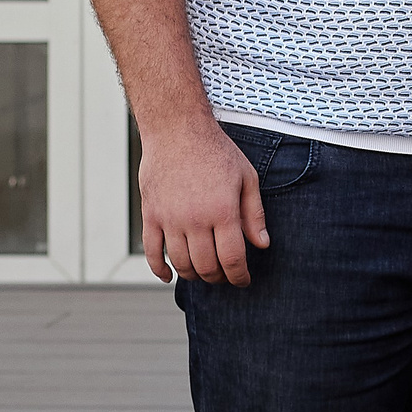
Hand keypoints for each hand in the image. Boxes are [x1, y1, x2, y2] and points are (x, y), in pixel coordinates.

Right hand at [140, 120, 267, 285]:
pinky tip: (170, 276)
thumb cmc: (216, 151)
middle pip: (206, 266)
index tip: (243, 281)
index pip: (232, 258)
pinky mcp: (150, 215)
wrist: (177, 131)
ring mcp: (169, 219)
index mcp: (223, 210)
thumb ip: (254, 214)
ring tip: (204, 273)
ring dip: (193, 275)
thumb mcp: (246, 177)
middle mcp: (195, 219)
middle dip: (219, 277)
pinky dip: (159, 270)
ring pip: (180, 263)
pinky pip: (151, 253)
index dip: (239, 276)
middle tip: (225, 277)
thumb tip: (261, 245)